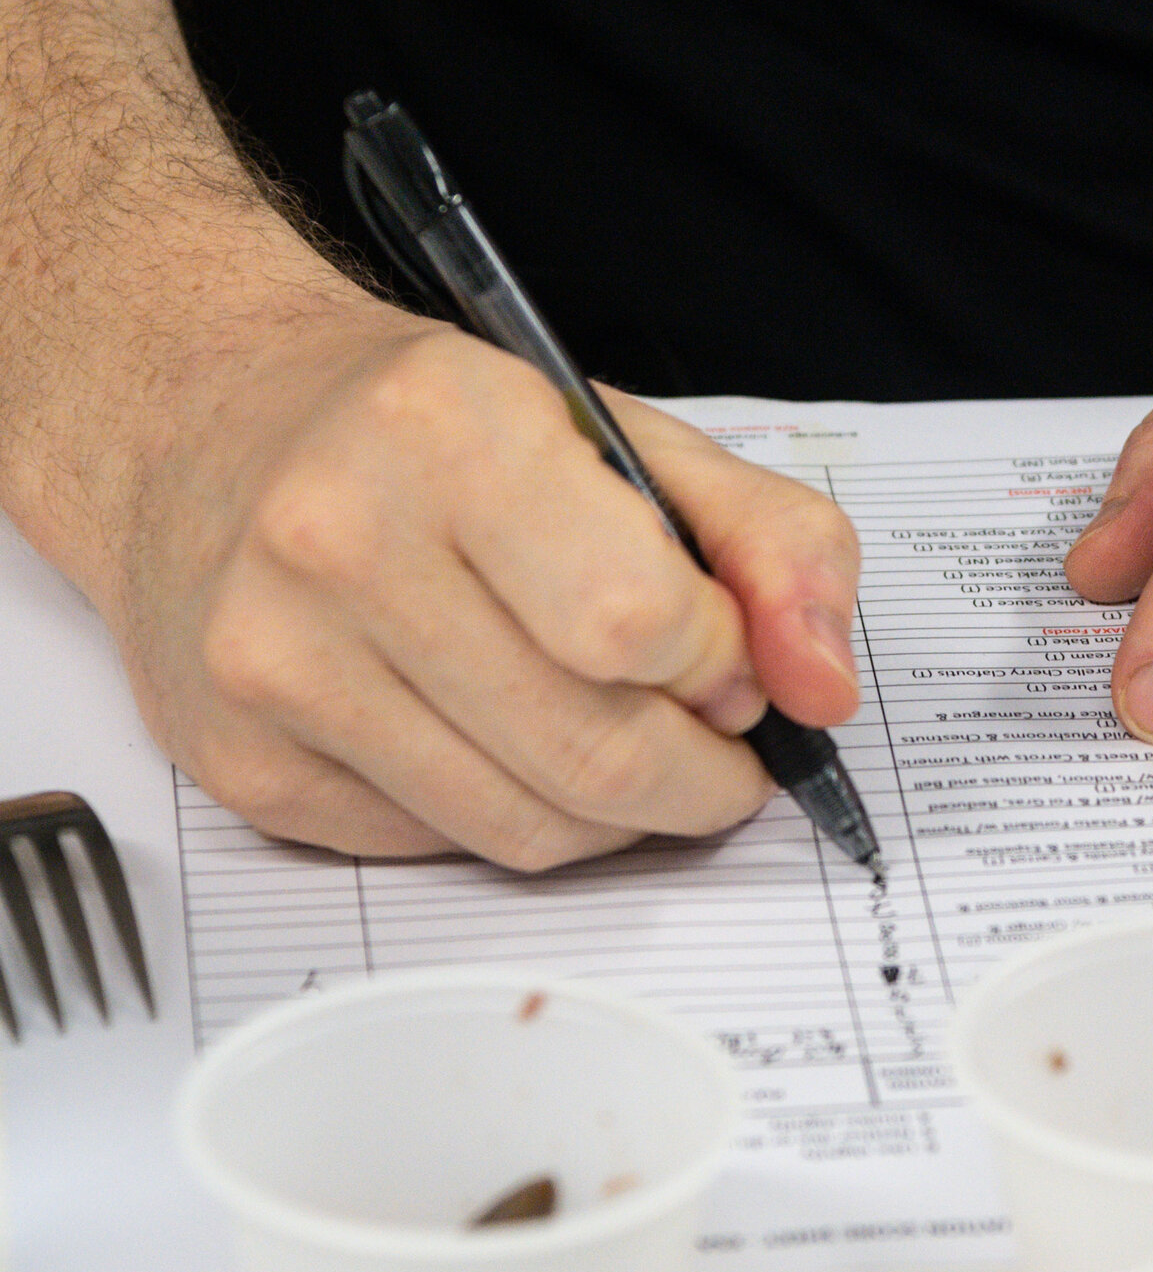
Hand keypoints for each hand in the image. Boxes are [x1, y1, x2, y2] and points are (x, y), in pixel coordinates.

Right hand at [113, 299, 862, 867]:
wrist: (208, 421)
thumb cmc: (430, 428)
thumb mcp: (626, 432)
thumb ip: (772, 543)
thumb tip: (825, 689)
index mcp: (449, 429)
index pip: (636, 622)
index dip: (719, 663)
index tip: (728, 657)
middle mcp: (340, 541)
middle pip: (592, 752)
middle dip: (699, 775)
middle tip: (716, 747)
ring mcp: (275, 664)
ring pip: (522, 830)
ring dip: (617, 816)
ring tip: (626, 745)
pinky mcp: (242, 765)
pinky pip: (436, 851)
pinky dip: (508, 821)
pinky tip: (504, 744)